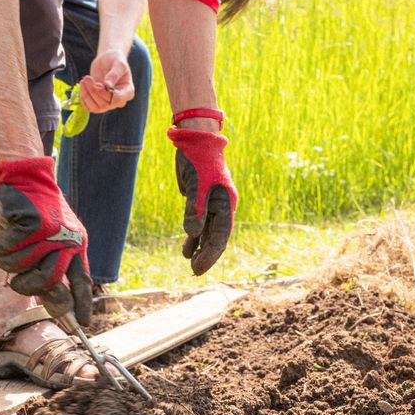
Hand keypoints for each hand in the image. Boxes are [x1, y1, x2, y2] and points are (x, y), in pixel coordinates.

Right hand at [0, 157, 91, 324]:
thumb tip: (59, 308)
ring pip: (17, 266)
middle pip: (44, 282)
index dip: (80, 305)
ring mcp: (49, 231)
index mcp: (76, 246)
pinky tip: (6, 226)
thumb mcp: (54, 239)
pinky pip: (5, 248)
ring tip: (11, 241)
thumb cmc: (40, 213)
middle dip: (26, 285)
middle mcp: (66, 240)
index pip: (82, 281)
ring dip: (7, 258)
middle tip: (19, 278)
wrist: (29, 178)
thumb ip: (54, 269)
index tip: (80, 327)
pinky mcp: (29, 221)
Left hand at [79, 50, 134, 113]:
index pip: (116, 99)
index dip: (104, 93)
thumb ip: (114, 74)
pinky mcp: (98, 102)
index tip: (97, 83)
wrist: (107, 60)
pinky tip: (82, 87)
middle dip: (93, 92)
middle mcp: (119, 101)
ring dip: (86, 95)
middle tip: (87, 78)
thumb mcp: (118, 63)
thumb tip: (107, 85)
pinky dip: (83, 99)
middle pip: (104, 104)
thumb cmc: (115, 60)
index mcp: (127, 92)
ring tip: (84, 81)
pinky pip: (89, 108)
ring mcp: (108, 103)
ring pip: (96, 108)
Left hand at [167, 127, 237, 274]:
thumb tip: (192, 234)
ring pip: (207, 233)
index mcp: (226, 204)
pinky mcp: (199, 202)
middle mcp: (221, 207)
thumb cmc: (199, 161)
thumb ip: (194, 210)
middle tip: (195, 272)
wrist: (196, 142)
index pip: (221, 235)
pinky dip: (193, 237)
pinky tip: (187, 250)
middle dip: (206, 255)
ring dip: (199, 248)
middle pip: (216, 237)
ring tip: (191, 264)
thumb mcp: (196, 185)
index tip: (200, 268)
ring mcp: (211, 205)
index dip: (211, 254)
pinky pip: (199, 224)